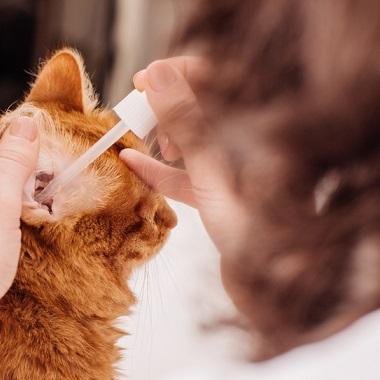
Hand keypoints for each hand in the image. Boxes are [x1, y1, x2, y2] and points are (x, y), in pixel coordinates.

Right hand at [119, 57, 246, 253]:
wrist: (268, 286)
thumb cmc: (254, 231)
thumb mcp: (212, 172)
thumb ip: (186, 122)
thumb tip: (157, 75)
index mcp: (257, 129)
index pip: (218, 77)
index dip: (178, 72)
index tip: (143, 80)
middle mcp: (247, 143)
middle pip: (200, 107)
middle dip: (166, 109)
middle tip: (140, 117)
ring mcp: (233, 169)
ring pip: (192, 137)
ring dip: (164, 138)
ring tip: (150, 148)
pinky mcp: (220, 194)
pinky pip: (186, 172)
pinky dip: (161, 169)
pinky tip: (131, 163)